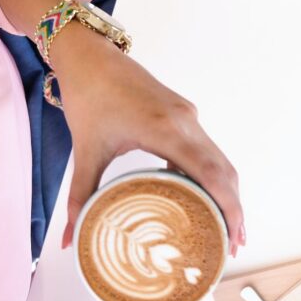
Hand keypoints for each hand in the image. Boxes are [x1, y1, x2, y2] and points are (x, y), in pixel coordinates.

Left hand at [51, 22, 245, 255]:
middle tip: (233, 244)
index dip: (228, 207)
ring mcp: (188, 116)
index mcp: (165, 130)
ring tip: (226, 227)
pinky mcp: (185, 113)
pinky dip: (214, 175)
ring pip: (220, 159)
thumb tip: (66, 240)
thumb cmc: (89, 96)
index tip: (233, 235)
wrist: (90, 56)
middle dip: (233, 208)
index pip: (210, 174)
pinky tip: (207, 196)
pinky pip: (208, 148)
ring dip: (227, 191)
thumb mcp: (86, 150)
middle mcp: (185, 121)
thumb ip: (80, 197)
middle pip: (224, 170)